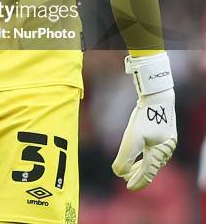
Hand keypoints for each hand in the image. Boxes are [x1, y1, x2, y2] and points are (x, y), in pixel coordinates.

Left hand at [112, 52, 176, 190]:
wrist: (157, 96)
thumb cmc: (145, 117)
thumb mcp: (132, 138)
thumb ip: (125, 157)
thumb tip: (118, 173)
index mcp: (158, 155)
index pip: (147, 174)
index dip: (137, 182)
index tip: (128, 187)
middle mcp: (165, 151)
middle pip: (151, 169)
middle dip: (138, 175)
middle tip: (126, 179)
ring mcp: (166, 142)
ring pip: (153, 160)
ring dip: (141, 165)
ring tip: (131, 168)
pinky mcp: (165, 132)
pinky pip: (155, 150)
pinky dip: (146, 155)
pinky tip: (141, 150)